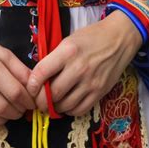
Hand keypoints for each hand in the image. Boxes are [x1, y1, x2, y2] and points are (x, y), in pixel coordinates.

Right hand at [0, 24, 35, 126]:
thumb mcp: (0, 51)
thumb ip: (18, 67)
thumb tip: (34, 83)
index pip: (18, 93)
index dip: (29, 99)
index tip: (33, 99)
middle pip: (9, 108)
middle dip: (22, 109)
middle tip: (25, 104)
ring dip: (11, 116)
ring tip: (14, 108)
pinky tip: (0, 111)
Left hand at [27, 10, 142, 115]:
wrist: (119, 39)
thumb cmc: (91, 36)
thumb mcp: (69, 40)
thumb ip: (54, 58)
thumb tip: (39, 77)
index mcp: (68, 51)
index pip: (42, 72)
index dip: (32, 84)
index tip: (30, 88)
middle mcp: (79, 67)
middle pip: (53, 93)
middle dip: (41, 100)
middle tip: (38, 100)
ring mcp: (90, 82)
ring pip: (65, 105)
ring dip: (55, 107)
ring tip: (52, 103)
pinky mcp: (100, 92)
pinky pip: (80, 110)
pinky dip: (69, 110)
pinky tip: (67, 104)